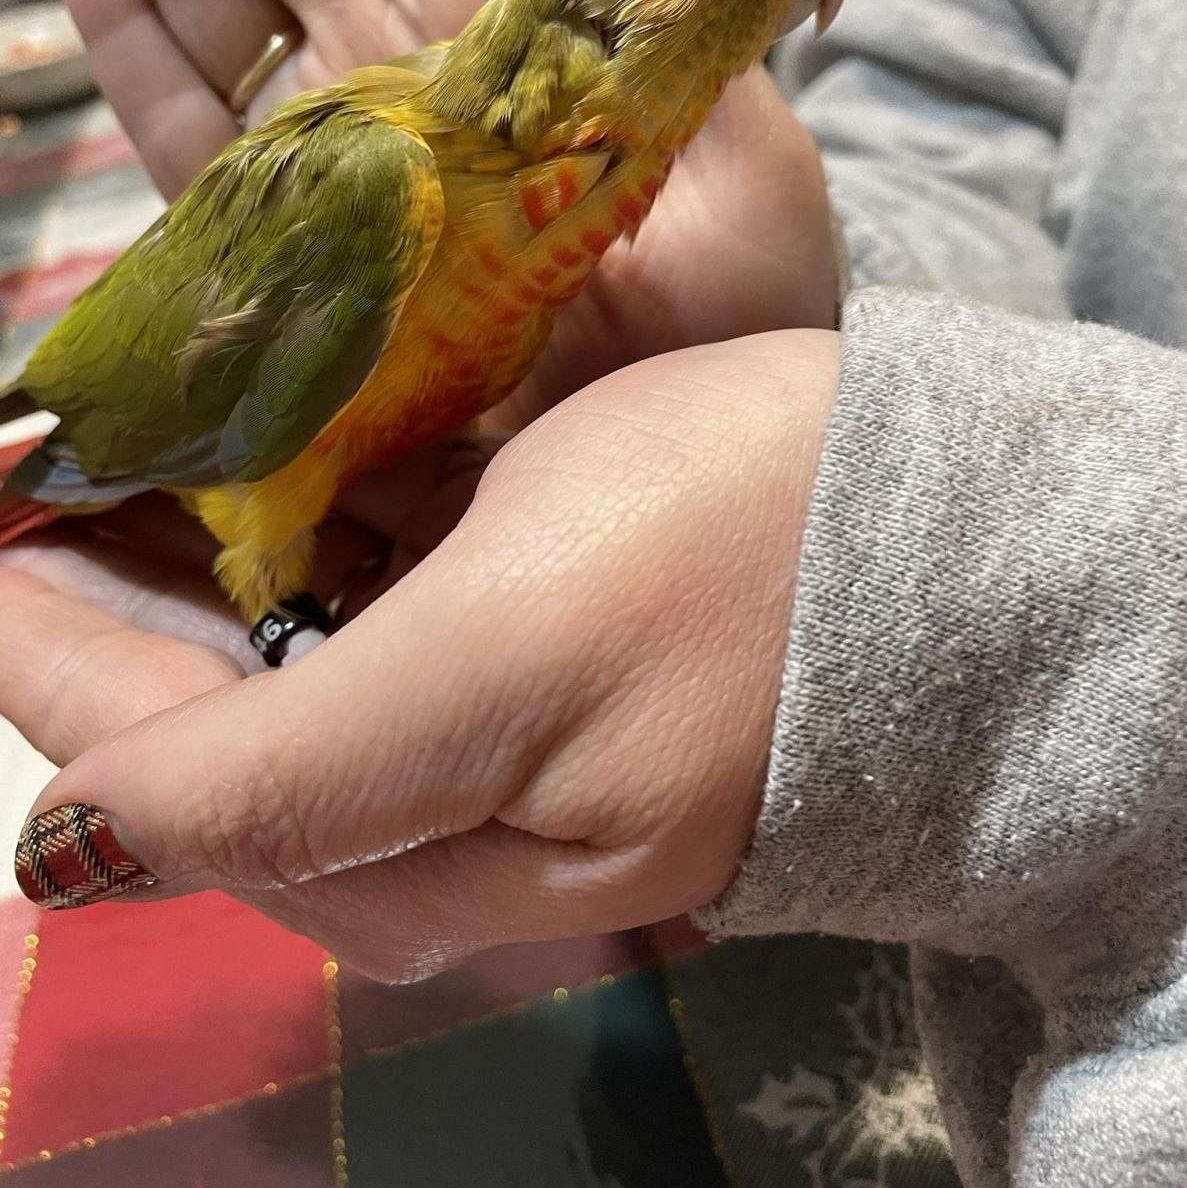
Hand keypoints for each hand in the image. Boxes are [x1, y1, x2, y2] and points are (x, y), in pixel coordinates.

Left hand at [6, 334, 838, 973]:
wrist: (948, 539)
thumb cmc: (737, 549)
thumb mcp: (510, 650)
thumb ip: (298, 775)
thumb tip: (83, 848)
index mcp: (425, 846)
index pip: (156, 780)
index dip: (36, 662)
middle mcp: (441, 850)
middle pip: (201, 752)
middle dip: (93, 624)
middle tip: (45, 485)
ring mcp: (494, 788)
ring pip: (274, 709)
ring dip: (179, 598)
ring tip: (120, 484)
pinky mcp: (539, 727)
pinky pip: (364, 673)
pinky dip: (285, 588)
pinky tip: (258, 508)